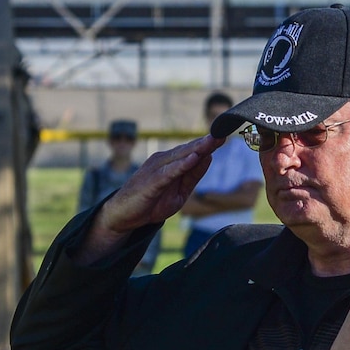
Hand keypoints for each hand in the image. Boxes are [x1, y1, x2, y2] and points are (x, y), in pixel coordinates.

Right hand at [90, 135, 222, 239]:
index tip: (226, 136)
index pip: (193, 150)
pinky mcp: (150, 181)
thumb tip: (209, 158)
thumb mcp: (180, 192)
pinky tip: (193, 159)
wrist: (123, 216)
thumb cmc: (151, 202)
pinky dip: (180, 165)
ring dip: (196, 149)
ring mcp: (155, 169)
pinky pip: (168, 172)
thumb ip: (193, 176)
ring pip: (179, 157)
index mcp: (171, 162)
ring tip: (212, 141)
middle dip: (206, 142)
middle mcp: (163, 161)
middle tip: (223, 133)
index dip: (209, 143)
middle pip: (188, 149)